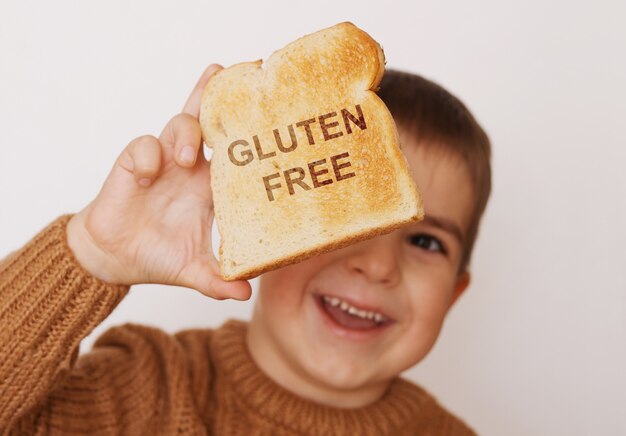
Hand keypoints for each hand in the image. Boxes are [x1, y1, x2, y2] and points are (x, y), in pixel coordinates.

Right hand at [67, 64, 251, 300]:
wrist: (115, 259)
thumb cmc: (158, 255)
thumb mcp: (194, 269)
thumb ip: (218, 280)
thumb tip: (246, 294)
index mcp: (210, 187)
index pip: (234, 152)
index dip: (248, 131)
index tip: (270, 111)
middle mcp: (190, 168)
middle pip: (207, 122)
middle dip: (216, 95)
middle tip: (232, 68)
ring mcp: (162, 162)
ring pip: (179, 125)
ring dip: (187, 135)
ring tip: (187, 159)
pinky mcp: (133, 164)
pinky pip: (143, 147)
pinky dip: (148, 156)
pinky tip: (148, 175)